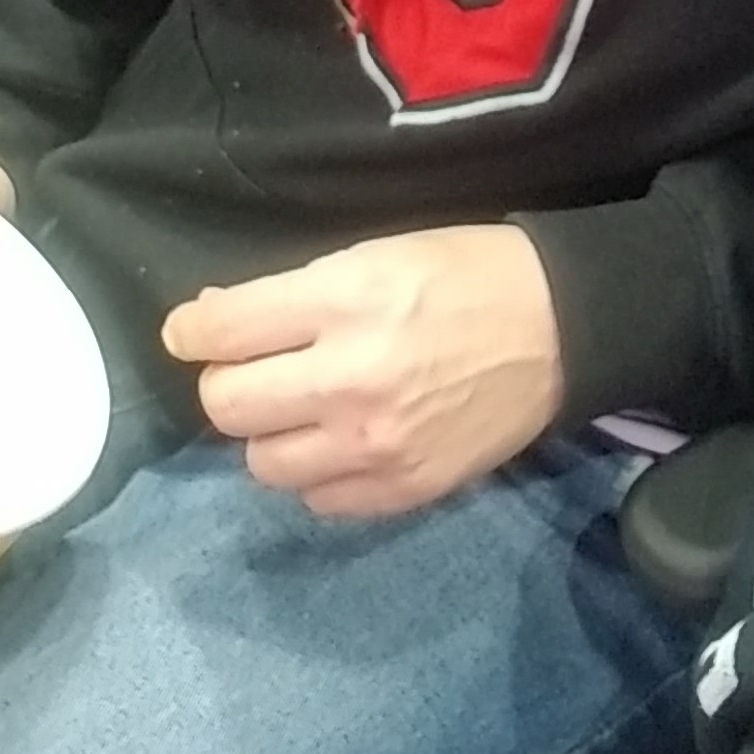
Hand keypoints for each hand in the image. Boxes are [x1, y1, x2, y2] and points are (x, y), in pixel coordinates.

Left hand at [162, 225, 566, 517]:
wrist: (563, 328)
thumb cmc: (467, 273)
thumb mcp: (378, 254)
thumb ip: (294, 293)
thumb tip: (214, 321)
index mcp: (345, 301)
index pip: (224, 331)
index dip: (191, 330)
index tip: (189, 332)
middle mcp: (350, 379)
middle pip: (228, 405)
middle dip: (227, 382)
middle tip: (254, 367)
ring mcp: (375, 445)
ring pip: (263, 462)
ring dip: (271, 432)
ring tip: (304, 407)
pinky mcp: (403, 489)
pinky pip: (318, 500)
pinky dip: (318, 472)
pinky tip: (343, 440)